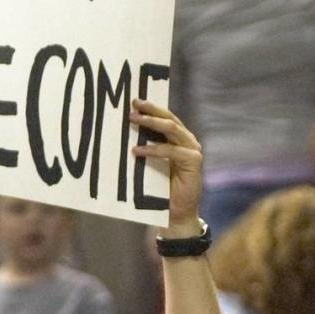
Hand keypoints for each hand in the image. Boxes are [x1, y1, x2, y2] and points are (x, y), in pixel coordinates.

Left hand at [130, 99, 202, 235]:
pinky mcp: (193, 162)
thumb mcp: (148, 164)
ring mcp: (192, 150)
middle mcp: (187, 140)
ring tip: (132, 119)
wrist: (175, 214)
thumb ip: (143, 147)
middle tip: (133, 103)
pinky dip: (153, 149)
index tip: (132, 99)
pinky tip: (137, 150)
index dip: (150, 107)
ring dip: (151, 123)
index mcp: (178, 138)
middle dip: (150, 109)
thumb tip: (121, 133)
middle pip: (169, 118)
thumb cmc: (159, 189)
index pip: (165, 117)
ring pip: (171, 129)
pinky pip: (171, 151)